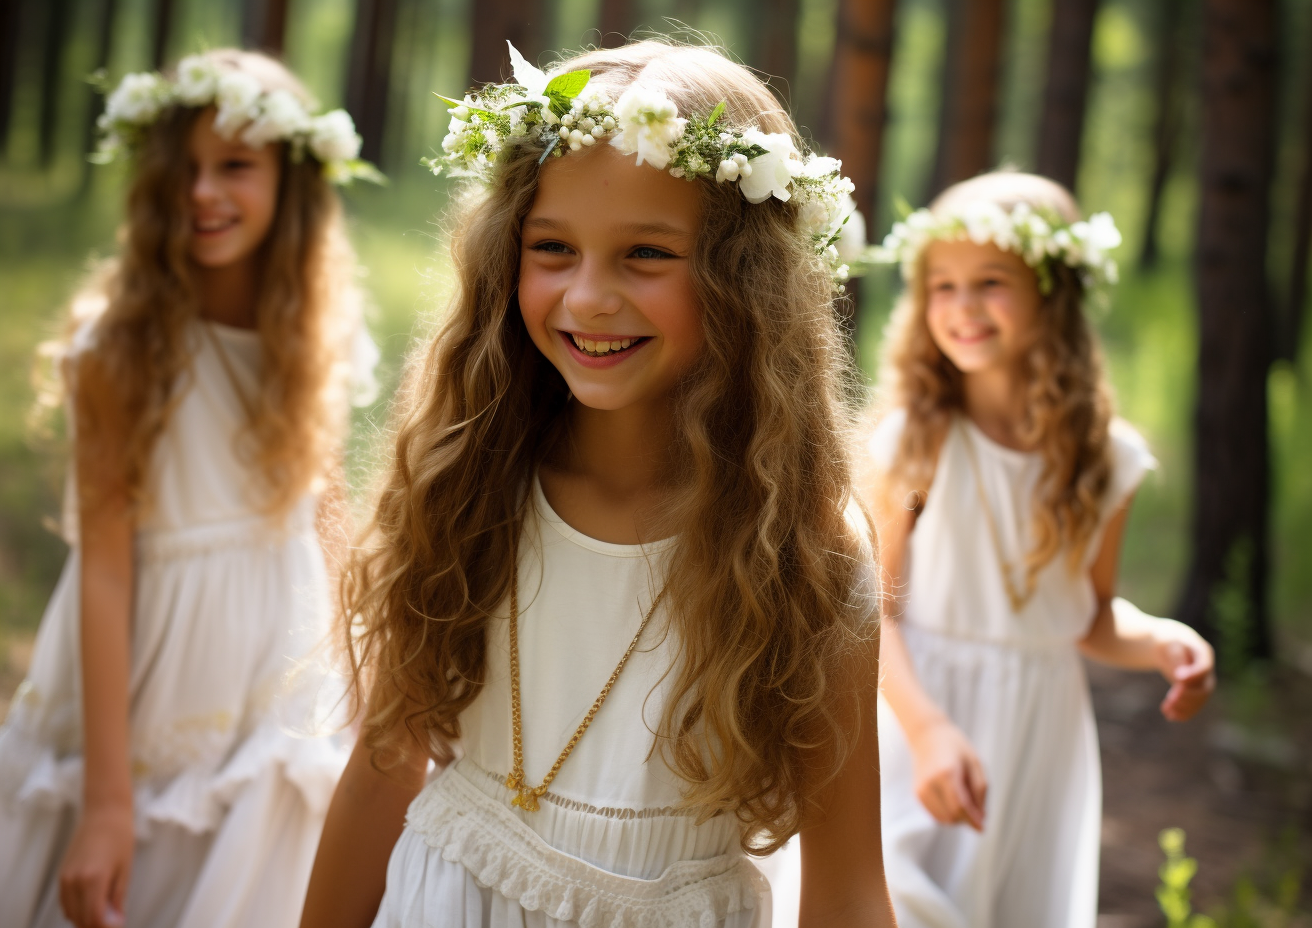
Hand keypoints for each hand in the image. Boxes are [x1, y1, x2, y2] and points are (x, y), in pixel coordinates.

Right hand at [59, 802, 133, 927]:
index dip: (106, 927)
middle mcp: (74, 881)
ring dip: (86, 919)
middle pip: (81, 919)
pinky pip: (66, 903)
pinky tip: (93, 905)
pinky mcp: (61, 876)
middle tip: (114, 920)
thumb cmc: (120, 838)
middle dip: (97, 925)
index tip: (118, 925)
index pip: (95, 918)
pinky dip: (77, 910)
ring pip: (71, 914)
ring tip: (106, 914)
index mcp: (93, 879)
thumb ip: (117, 899)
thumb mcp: (125, 870)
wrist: (104, 814)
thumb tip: (116, 922)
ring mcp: (64, 879)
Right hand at [907, 717, 986, 830]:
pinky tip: (953, 800)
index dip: (973, 820)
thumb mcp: (976, 763)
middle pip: (951, 816)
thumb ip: (980, 791)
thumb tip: (981, 819)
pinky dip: (947, 814)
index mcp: (946, 773)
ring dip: (957, 818)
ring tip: (965, 801)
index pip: (960, 807)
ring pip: (943, 819)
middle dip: (966, 819)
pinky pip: (935, 815)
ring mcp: (921, 789)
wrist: (927, 735)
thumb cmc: (956, 747)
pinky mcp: (917, 793)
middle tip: (976, 808)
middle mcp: (930, 783)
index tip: (983, 829)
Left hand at [1154, 623, 1215, 721]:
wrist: (1168, 643)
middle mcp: (1207, 669)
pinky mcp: (1195, 690)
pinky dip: (1183, 712)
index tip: (1177, 679)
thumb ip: (1176, 658)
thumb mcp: (1168, 643)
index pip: (1203, 667)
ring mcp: (1203, 681)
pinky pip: (1194, 704)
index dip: (1193, 675)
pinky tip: (1170, 716)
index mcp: (1203, 652)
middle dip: (1187, 697)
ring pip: (1199, 699)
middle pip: (1204, 688)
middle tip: (1169, 702)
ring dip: (1184, 708)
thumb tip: (1181, 679)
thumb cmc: (1167, 640)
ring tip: (1166, 712)